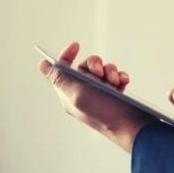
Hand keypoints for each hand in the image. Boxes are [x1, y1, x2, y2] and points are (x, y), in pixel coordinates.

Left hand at [38, 41, 152, 152]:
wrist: (130, 127)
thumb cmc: (103, 113)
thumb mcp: (76, 93)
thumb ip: (59, 78)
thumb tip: (43, 66)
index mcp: (69, 95)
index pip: (62, 70)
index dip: (67, 55)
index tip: (76, 45)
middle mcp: (83, 94)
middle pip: (84, 67)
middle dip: (95, 64)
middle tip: (100, 72)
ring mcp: (100, 94)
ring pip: (102, 70)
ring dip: (110, 70)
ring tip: (115, 80)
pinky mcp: (115, 95)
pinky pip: (116, 77)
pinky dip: (120, 77)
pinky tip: (123, 81)